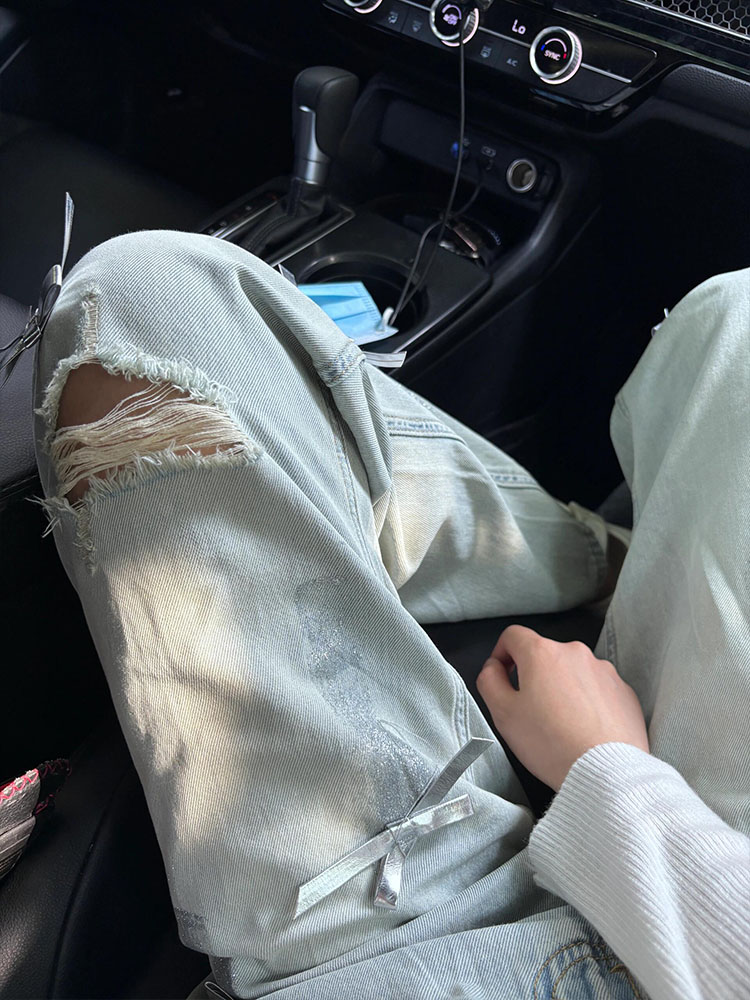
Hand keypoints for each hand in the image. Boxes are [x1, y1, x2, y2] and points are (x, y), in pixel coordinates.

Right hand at [476, 625, 648, 791]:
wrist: (607, 772)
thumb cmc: (553, 744)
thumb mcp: (503, 713)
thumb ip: (489, 681)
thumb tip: (493, 669)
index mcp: (542, 653)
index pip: (513, 636)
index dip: (501, 654)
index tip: (502, 675)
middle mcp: (575, 653)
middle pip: (544, 655)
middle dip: (533, 677)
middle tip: (530, 711)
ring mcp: (603, 670)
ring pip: (571, 672)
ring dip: (562, 689)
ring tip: (561, 726)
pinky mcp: (623, 690)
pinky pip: (596, 689)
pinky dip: (587, 703)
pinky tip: (583, 729)